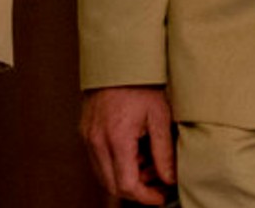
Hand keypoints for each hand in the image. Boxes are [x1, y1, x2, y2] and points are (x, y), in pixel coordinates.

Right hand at [79, 85, 174, 205]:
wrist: (118, 60)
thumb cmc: (141, 84)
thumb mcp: (160, 117)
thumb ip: (164, 152)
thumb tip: (169, 179)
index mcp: (116, 138)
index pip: (126, 185)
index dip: (146, 197)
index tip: (161, 197)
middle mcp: (96, 140)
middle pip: (111, 186)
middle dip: (136, 191)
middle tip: (157, 182)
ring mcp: (88, 136)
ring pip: (103, 175)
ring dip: (125, 178)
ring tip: (148, 163)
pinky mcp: (85, 131)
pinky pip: (98, 160)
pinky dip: (116, 165)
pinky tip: (134, 152)